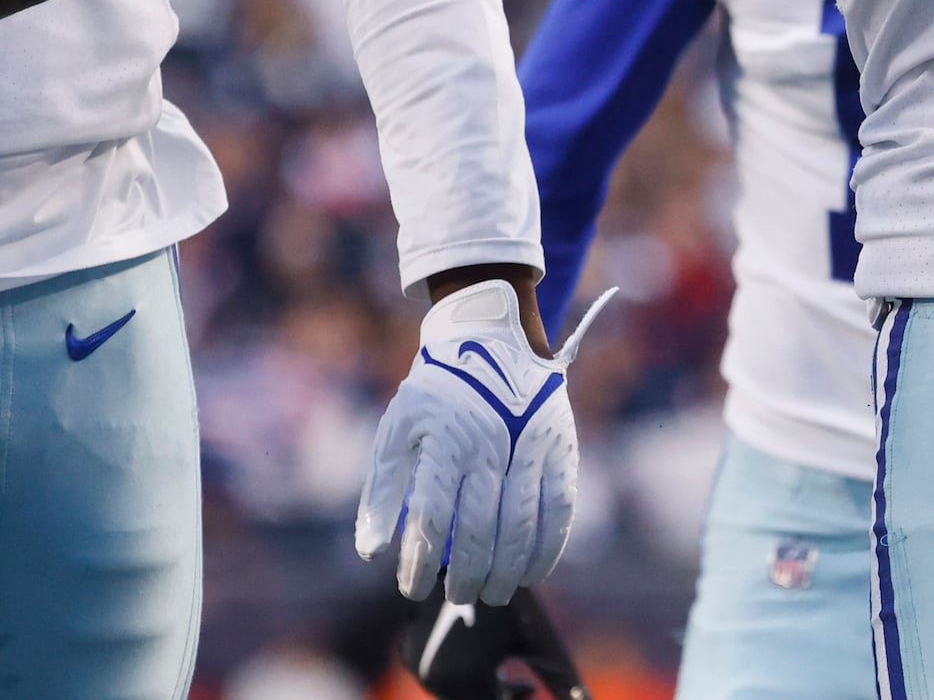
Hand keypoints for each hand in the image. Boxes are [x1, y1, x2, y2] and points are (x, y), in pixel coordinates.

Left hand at [356, 281, 614, 605]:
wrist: (494, 335)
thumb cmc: (437, 392)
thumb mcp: (397, 429)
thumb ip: (381, 492)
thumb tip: (372, 553)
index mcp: (444, 441)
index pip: (431, 519)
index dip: (420, 564)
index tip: (412, 589)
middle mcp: (490, 445)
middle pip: (479, 531)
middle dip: (466, 577)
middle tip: (458, 597)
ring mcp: (530, 446)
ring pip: (521, 527)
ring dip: (506, 572)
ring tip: (491, 594)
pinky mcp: (560, 447)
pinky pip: (560, 508)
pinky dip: (548, 548)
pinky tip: (532, 572)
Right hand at [394, 586, 589, 699]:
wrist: (446, 557)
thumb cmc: (504, 593)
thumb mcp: (532, 631)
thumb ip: (553, 671)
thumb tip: (580, 698)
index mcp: (472, 679)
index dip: (514, 698)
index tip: (530, 689)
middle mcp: (439, 681)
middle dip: (496, 694)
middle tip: (519, 685)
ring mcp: (418, 668)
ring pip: (452, 691)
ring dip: (475, 684)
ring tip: (499, 668)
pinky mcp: (407, 653)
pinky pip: (435, 674)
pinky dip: (455, 671)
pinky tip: (473, 656)